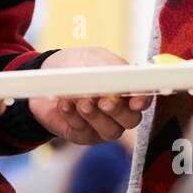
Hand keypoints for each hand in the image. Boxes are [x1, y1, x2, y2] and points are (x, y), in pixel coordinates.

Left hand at [27, 46, 148, 143]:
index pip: (144, 98)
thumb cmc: (77, 64)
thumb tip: (120, 83)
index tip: (135, 101)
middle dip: (118, 111)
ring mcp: (103, 125)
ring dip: (94, 116)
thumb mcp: (95, 58)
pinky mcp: (84, 134)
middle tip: (104, 102)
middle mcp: (120, 111)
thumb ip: (112, 68)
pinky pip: (84, 132)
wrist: (47, 74)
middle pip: (131, 120)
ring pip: (110, 131)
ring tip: (80, 101)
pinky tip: (64, 104)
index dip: (143, 101)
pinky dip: (73, 117)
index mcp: (127, 89)